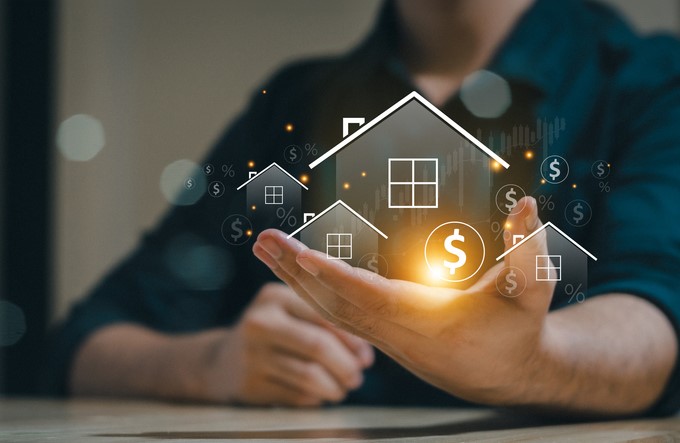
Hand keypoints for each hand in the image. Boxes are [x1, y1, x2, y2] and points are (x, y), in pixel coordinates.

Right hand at [204, 282, 373, 405]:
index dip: (352, 339)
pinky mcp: (250, 385)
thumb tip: (365, 353)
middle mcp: (260, 322)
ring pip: (308, 375)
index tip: (366, 357)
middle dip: (346, 366)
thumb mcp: (288, 312)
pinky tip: (319, 394)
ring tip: (343, 389)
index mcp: (274, 296)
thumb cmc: (273, 334)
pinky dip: (315, 398)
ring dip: (334, 387)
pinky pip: (296, 395)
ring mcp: (252, 355)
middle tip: (357, 378)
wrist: (219, 362)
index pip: (324, 315)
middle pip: (317, 346)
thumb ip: (324, 320)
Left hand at [252, 197, 554, 404]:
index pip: (370, 296)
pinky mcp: (382, 336)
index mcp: (426, 319)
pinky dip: (311, 293)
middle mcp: (396, 331)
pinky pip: (337, 316)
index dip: (335, 276)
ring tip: (265, 250)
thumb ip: (529, 249)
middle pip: (334, 303)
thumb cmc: (519, 327)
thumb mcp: (531, 289)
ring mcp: (385, 337)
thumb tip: (528, 205)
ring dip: (294, 280)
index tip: (300, 255)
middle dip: (295, 271)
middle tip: (262, 240)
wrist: (509, 373)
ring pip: (329, 311)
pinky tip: (295, 273)